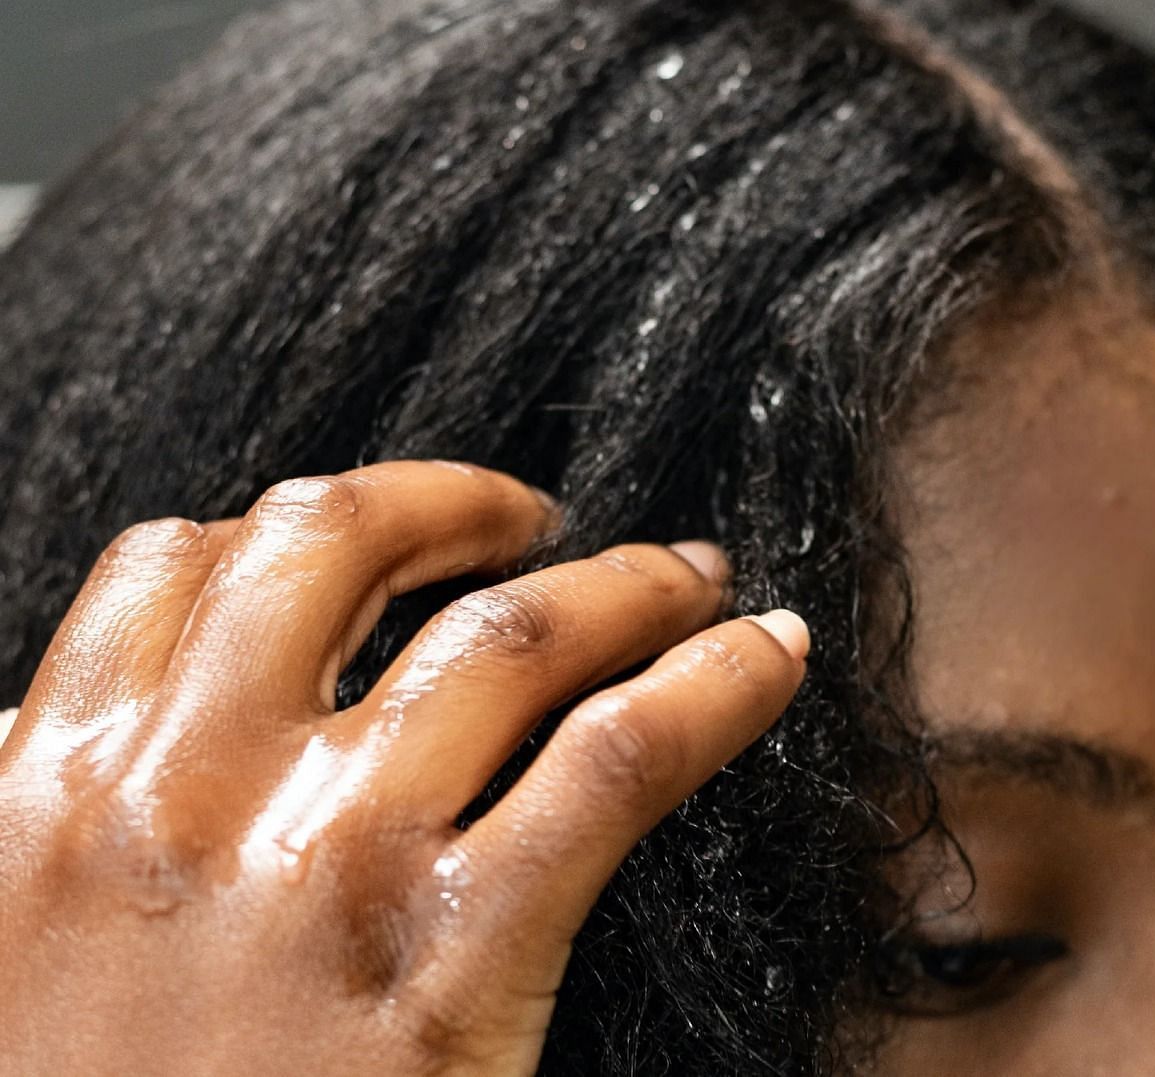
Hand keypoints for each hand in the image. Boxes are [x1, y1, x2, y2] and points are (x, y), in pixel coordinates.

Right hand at [0, 460, 807, 1074]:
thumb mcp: (6, 946)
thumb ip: (56, 820)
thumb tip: (61, 725)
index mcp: (51, 789)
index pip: (176, 567)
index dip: (296, 526)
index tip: (382, 541)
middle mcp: (183, 794)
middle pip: (340, 543)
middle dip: (459, 503)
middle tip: (540, 521)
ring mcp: (329, 865)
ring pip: (507, 633)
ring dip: (621, 581)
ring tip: (685, 578)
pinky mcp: (454, 959)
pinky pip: (618, 758)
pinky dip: (717, 681)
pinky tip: (771, 655)